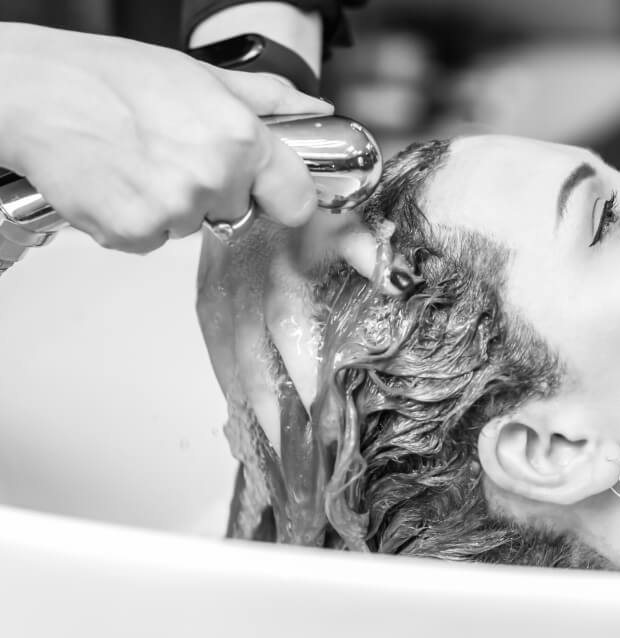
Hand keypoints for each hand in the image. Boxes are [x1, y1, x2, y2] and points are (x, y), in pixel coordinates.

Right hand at [0, 23, 331, 252]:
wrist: (35, 94)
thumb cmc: (108, 77)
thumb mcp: (199, 74)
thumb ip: (267, 98)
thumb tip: (314, 109)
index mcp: (240, 137)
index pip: (297, 198)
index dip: (283, 195)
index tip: (270, 192)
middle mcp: (213, 178)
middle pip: (237, 212)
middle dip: (214, 192)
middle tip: (174, 153)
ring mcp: (174, 211)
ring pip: (192, 227)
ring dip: (172, 206)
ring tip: (138, 162)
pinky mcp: (136, 234)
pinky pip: (153, 240)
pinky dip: (137, 220)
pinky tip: (119, 183)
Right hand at [196, 210, 393, 454]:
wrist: (248, 178)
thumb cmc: (305, 203)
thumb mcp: (344, 217)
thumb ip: (369, 250)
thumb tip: (396, 282)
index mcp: (281, 266)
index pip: (290, 329)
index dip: (303, 374)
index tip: (324, 416)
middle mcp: (244, 286)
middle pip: (254, 361)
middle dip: (276, 414)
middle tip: (300, 459)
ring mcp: (219, 298)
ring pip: (231, 366)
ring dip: (252, 413)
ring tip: (275, 458)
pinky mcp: (206, 303)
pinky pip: (215, 357)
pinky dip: (231, 394)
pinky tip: (245, 425)